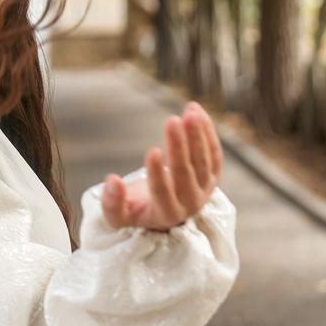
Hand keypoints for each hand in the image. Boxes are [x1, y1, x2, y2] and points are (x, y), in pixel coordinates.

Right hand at [100, 101, 223, 231]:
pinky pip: (213, 152)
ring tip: (190, 112)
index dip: (157, 173)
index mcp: (166, 215)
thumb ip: (111, 203)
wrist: (165, 210)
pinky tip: (196, 111)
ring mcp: (205, 189)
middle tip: (171, 121)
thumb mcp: (119, 215)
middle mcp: (190, 204)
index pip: (162, 193)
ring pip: (203, 161)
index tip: (152, 150)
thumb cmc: (138, 209)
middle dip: (178, 146)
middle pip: (185, 173)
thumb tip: (111, 180)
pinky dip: (207, 132)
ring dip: (197, 135)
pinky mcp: (213, 175)